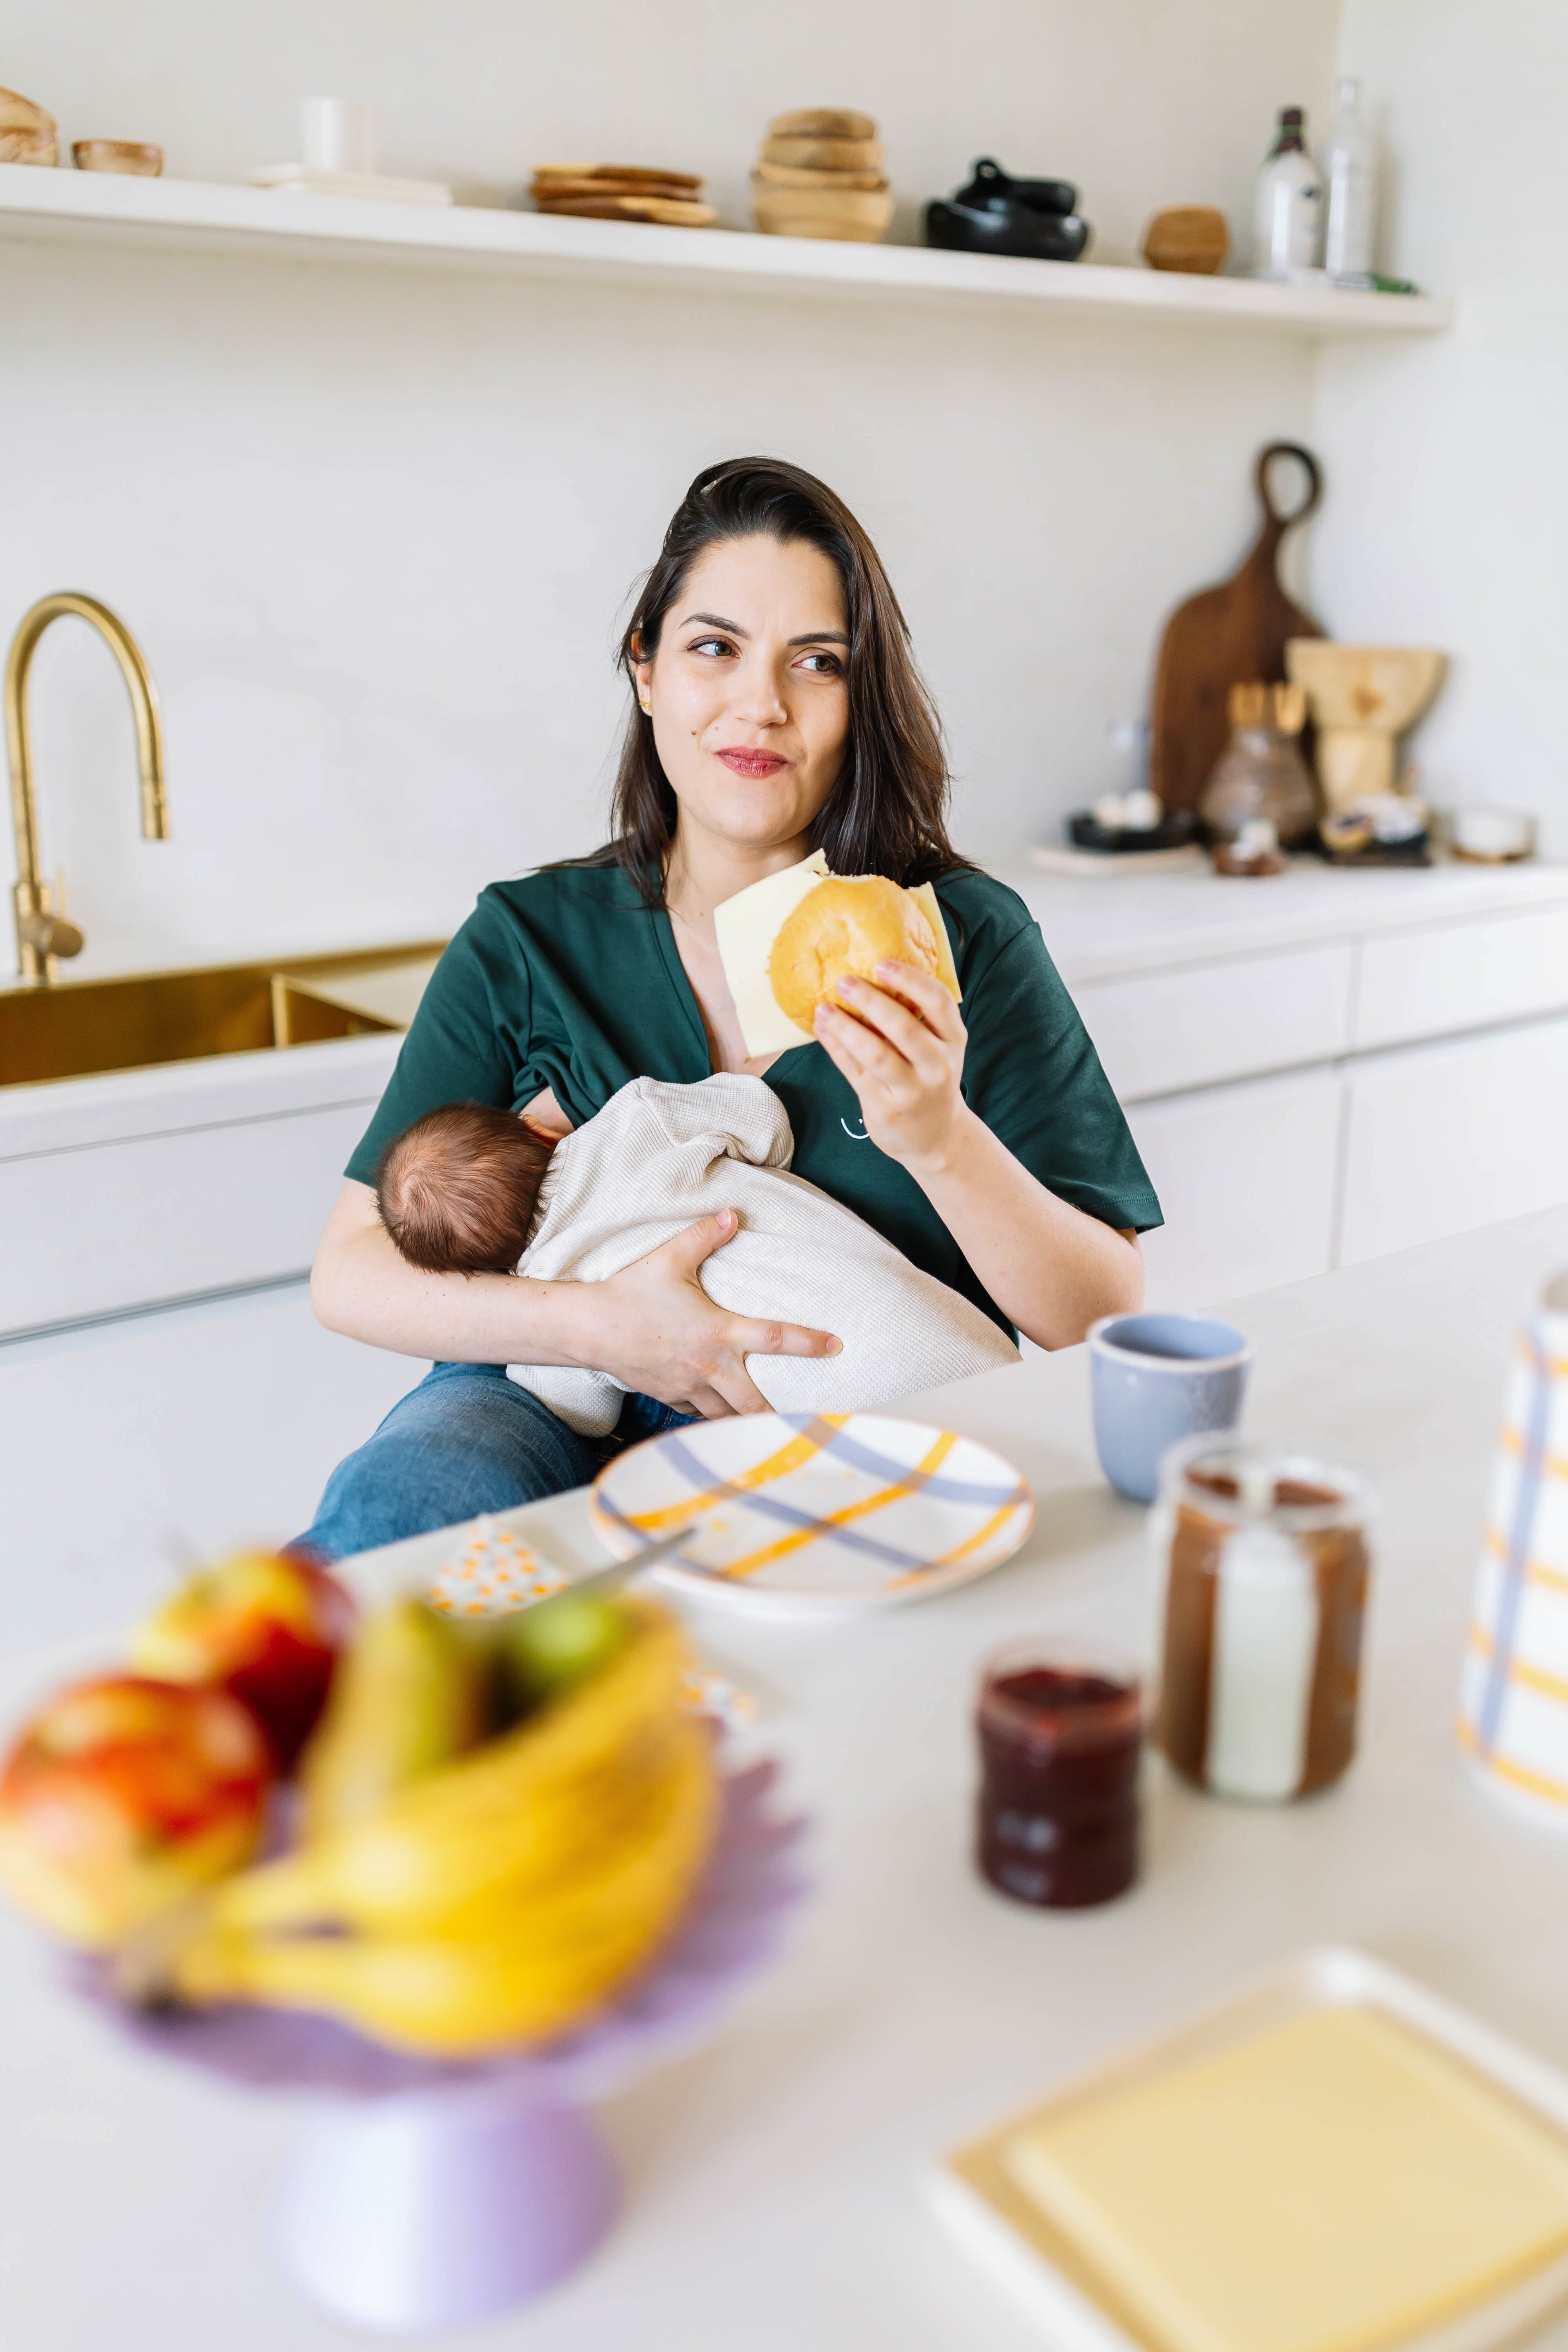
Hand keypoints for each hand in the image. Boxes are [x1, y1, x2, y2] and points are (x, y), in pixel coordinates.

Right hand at [578, 1209, 839, 1418]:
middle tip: (803, 1423)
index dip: (808, 1342)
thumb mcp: (669, 1258)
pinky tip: (716, 1408)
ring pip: (725, 1415)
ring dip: (744, 1419)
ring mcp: (687, 1387)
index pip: (774, 1338)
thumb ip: (704, 1236)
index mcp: (718, 1332)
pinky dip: (710, 1413)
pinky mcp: (667, 1397)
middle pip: (753, 1403)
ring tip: (765, 1426)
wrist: (588, 1329)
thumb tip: (732, 1213)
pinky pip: (697, 1412)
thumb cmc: (630, 1293)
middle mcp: (708, 1366)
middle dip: (779, 1416)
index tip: (835, 1346)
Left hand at [812, 960, 972, 1170]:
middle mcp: (937, 1066)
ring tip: (823, 1008)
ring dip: (845, 1027)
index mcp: (953, 1041)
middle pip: (903, 1027)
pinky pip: (855, 1072)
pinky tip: (822, 1030)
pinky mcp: (885, 1109)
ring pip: (876, 1054)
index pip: (938, 1002)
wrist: (935, 1136)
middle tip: (843, 980)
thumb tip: (874, 972)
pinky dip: (836, 1049)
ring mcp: (912, 1091)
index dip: (910, 979)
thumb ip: (919, 1017)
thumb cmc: (929, 1078)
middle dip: (870, 1000)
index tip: (881, 963)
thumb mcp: (939, 1048)